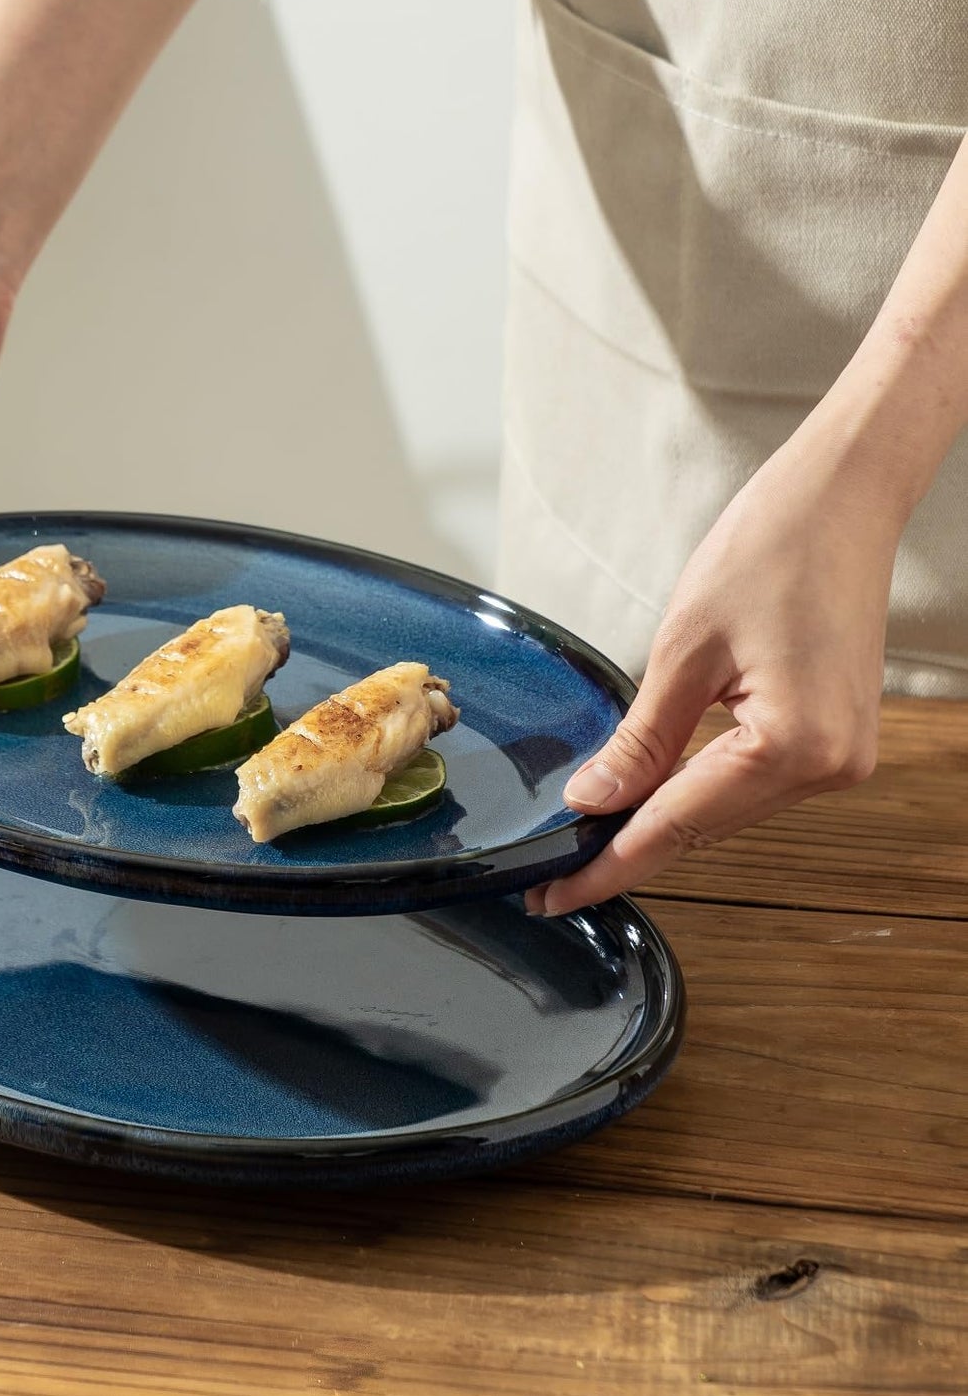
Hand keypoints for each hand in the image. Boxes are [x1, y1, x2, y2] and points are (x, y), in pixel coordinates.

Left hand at [525, 427, 897, 914]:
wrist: (842, 499)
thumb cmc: (772, 548)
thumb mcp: (684, 650)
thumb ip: (640, 740)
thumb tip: (593, 800)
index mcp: (794, 747)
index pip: (675, 827)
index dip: (607, 867)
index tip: (553, 895)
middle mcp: (829, 767)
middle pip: (703, 829)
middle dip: (627, 850)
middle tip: (555, 877)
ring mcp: (840, 757)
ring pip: (724, 811)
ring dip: (660, 823)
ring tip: (589, 841)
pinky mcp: (834, 738)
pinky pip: (749, 784)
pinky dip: (695, 792)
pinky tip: (649, 799)